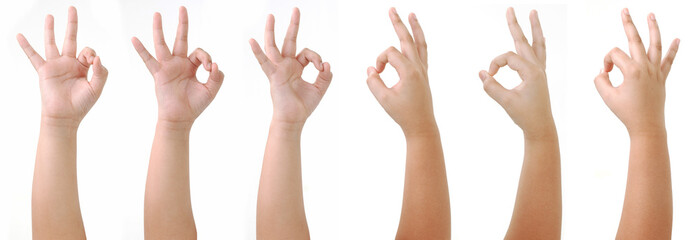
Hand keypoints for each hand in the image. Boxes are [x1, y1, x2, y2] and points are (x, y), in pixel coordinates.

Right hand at [17, 6, 107, 126]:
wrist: (65, 116)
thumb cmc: (82, 104)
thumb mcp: (97, 88)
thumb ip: (100, 72)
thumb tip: (98, 56)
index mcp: (83, 66)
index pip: (89, 51)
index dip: (91, 53)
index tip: (91, 61)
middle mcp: (69, 63)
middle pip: (71, 38)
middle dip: (72, 24)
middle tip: (73, 8)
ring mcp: (56, 65)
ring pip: (52, 43)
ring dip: (51, 29)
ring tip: (50, 16)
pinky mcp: (44, 71)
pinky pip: (33, 56)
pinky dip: (26, 46)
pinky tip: (19, 35)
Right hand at [132, 6, 223, 125]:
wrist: (181, 118)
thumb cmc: (195, 105)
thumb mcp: (211, 90)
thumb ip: (217, 77)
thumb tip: (215, 64)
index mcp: (191, 66)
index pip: (199, 53)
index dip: (206, 58)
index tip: (209, 69)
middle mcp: (179, 63)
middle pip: (180, 39)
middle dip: (183, 24)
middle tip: (183, 8)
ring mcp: (167, 67)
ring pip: (163, 44)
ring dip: (160, 29)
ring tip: (157, 14)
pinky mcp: (158, 74)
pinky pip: (148, 60)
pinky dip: (141, 50)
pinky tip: (134, 39)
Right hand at [249, 8, 332, 126]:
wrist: (294, 119)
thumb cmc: (303, 106)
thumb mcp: (320, 89)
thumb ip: (325, 76)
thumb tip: (327, 64)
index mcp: (296, 67)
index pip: (307, 53)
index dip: (316, 58)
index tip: (321, 67)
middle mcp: (286, 65)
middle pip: (289, 40)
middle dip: (293, 25)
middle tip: (296, 9)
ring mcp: (278, 69)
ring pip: (273, 46)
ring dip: (272, 31)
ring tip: (271, 16)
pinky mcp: (273, 76)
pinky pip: (264, 62)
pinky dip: (258, 52)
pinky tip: (252, 41)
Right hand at [366, 8, 434, 136]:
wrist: (421, 125)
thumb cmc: (403, 114)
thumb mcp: (383, 99)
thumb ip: (374, 82)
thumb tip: (371, 69)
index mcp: (409, 71)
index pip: (390, 53)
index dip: (379, 60)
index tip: (376, 74)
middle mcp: (418, 67)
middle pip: (407, 38)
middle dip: (398, 23)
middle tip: (392, 9)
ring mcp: (423, 70)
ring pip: (420, 43)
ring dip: (414, 28)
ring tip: (411, 15)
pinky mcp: (423, 74)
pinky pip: (423, 52)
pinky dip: (419, 42)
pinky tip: (416, 36)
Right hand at [478, 8, 553, 137]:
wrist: (540, 127)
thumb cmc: (525, 116)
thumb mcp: (506, 102)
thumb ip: (492, 87)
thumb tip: (482, 73)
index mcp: (532, 71)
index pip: (507, 57)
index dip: (495, 63)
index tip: (489, 75)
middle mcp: (537, 68)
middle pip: (524, 41)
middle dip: (515, 25)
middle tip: (510, 9)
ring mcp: (540, 71)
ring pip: (536, 44)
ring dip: (533, 29)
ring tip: (533, 13)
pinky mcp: (539, 76)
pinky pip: (539, 54)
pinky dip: (537, 43)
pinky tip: (538, 37)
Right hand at [594, 9, 678, 135]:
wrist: (647, 126)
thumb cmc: (626, 112)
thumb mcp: (607, 96)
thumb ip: (600, 80)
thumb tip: (604, 71)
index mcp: (632, 70)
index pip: (614, 54)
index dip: (606, 61)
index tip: (606, 73)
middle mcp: (645, 67)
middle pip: (635, 39)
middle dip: (629, 24)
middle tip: (625, 10)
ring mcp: (655, 71)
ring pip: (655, 45)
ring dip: (654, 28)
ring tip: (651, 15)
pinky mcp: (661, 77)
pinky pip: (668, 60)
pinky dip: (673, 49)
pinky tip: (678, 39)